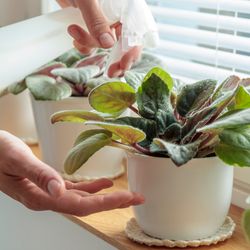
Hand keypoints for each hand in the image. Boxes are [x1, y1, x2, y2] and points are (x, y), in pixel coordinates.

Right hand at [0, 131, 143, 215]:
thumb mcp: (18, 159)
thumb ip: (39, 175)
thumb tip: (59, 190)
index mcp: (41, 197)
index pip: (81, 205)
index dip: (107, 202)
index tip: (128, 198)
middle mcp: (47, 198)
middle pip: (86, 205)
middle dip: (113, 202)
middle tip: (137, 197)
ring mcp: (48, 193)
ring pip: (83, 198)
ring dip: (105, 196)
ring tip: (126, 193)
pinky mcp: (49, 184)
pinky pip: (74, 189)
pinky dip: (90, 188)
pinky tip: (102, 184)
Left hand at [56, 0, 141, 76]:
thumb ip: (97, 20)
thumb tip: (108, 44)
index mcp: (126, 7)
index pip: (136, 33)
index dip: (132, 50)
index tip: (124, 64)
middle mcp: (118, 17)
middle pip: (124, 45)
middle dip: (117, 59)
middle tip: (111, 72)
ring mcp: (105, 23)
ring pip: (103, 45)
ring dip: (88, 44)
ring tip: (74, 30)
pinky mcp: (92, 27)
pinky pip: (91, 43)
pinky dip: (82, 43)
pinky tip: (73, 32)